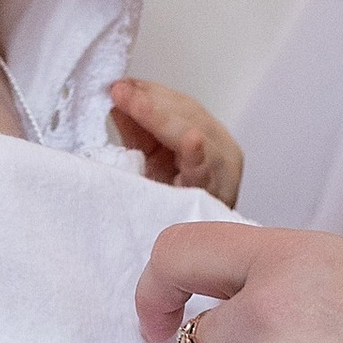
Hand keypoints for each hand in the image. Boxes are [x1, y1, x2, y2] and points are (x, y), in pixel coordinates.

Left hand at [110, 75, 244, 207]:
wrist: (194, 257)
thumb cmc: (172, 206)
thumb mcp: (150, 160)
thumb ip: (137, 128)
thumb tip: (118, 96)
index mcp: (208, 138)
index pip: (179, 105)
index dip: (149, 93)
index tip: (118, 86)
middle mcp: (221, 151)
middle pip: (188, 114)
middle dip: (150, 102)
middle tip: (119, 93)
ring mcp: (224, 173)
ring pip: (196, 134)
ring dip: (162, 119)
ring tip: (137, 104)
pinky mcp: (220, 196)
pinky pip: (207, 174)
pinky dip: (198, 157)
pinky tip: (190, 142)